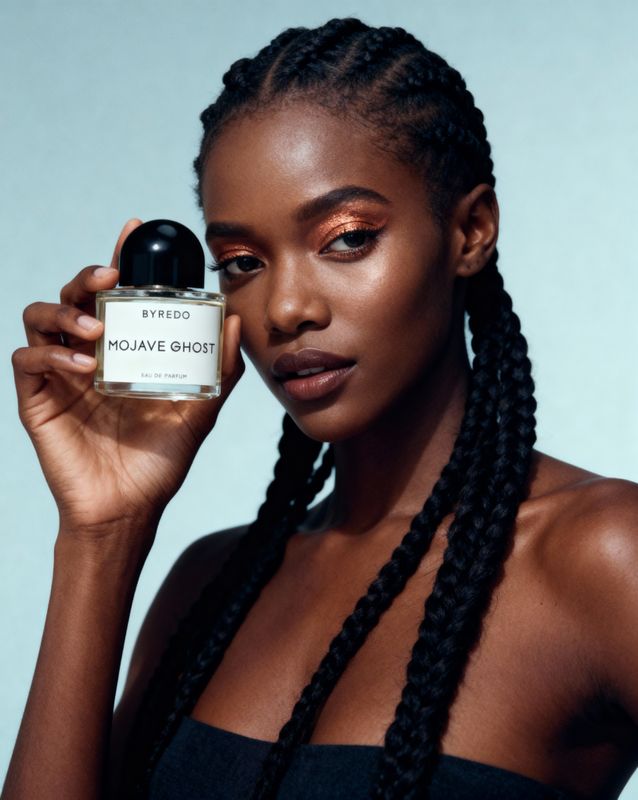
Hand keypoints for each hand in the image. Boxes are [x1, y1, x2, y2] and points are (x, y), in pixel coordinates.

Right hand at [12, 219, 244, 538]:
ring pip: (39, 315)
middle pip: (73, 295)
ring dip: (64, 311)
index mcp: (123, 349)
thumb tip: (233, 321)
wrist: (130, 506)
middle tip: (108, 278)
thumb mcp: (199, 409)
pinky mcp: (38, 397)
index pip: (115, 294)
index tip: (134, 229)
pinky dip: (51, 352)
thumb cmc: (160, 459)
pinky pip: (28, 358)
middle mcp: (88, 353)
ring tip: (96, 329)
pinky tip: (83, 364)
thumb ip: (218, 369)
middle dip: (86, 277)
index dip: (119, 258)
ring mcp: (60, 373)